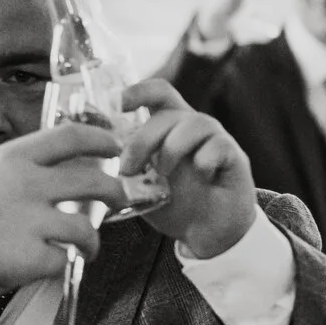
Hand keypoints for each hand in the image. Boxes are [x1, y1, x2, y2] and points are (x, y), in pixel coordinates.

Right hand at [0, 122, 127, 302]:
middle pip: (94, 181)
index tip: (114, 147)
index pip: (71, 136)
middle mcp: (27, 184)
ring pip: (87, 229)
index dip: (101, 140)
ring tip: (87, 249)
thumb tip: (49, 170)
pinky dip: (62, 266)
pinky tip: (52, 266)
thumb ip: (16, 169)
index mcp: (13, 158)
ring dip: (92, 241)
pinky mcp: (31, 257)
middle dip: (115, 192)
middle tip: (117, 200)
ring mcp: (31, 221)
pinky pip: (64, 261)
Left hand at [118, 78, 257, 261]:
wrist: (208, 233)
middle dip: (142, 140)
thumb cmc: (174, 204)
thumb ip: (123, 169)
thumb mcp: (141, 186)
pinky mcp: (234, 157)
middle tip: (128, 168)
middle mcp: (193, 126)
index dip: (138, 91)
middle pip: (168, 112)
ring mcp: (216, 139)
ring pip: (194, 124)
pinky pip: (218, 146)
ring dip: (171, 150)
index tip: (118, 104)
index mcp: (170, 126)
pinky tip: (201, 178)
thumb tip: (90, 161)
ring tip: (163, 176)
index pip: (157, 92)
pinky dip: (204, 162)